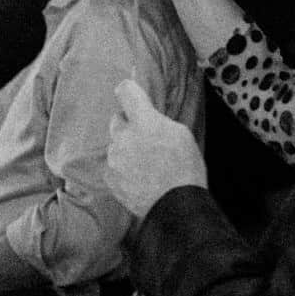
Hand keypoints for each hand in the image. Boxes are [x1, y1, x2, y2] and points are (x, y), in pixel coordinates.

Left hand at [106, 80, 205, 218]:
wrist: (175, 204)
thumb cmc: (185, 168)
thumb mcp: (181, 135)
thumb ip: (159, 121)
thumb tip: (148, 118)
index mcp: (144, 121)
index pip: (126, 91)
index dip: (128, 90)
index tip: (129, 93)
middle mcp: (123, 136)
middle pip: (117, 120)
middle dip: (129, 125)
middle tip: (146, 138)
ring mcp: (113, 158)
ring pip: (115, 144)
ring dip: (125, 148)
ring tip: (145, 164)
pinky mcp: (109, 176)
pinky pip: (112, 165)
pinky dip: (121, 168)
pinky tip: (138, 177)